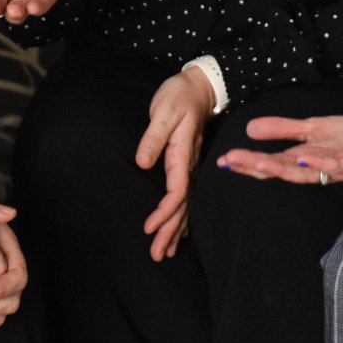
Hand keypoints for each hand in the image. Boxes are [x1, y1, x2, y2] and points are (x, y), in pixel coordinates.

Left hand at [135, 68, 214, 260]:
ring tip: (167, 252)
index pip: (176, 192)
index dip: (164, 213)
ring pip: (186, 206)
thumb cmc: (179, 97)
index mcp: (183, 155)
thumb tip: (143, 161)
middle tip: (158, 255)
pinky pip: (187, 197)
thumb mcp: (163, 111)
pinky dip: (182, 217)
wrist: (199, 87)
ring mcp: (191, 166)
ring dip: (176, 229)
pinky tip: (179, 230)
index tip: (149, 228)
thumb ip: (153, 137)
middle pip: (182, 207)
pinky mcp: (188, 164)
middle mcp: (190, 165)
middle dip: (170, 232)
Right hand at [215, 115, 342, 184]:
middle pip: (282, 170)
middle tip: (230, 162)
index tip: (224, 161)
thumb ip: (284, 129)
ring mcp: (337, 168)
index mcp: (305, 159)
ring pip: (305, 172)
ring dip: (280, 168)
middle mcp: (318, 168)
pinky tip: (302, 158)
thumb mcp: (314, 128)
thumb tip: (250, 129)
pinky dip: (319, 164)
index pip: (273, 163)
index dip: (248, 163)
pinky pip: (336, 166)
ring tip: (257, 162)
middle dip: (256, 167)